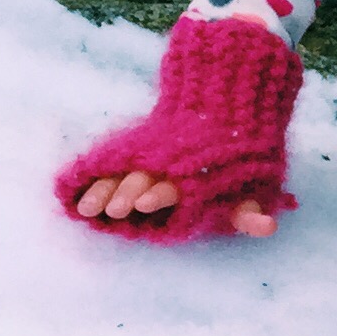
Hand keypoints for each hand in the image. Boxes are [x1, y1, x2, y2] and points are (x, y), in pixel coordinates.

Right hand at [72, 170, 277, 236]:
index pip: (175, 186)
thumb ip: (248, 210)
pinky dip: (89, 178)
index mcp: (191, 174)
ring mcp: (144, 157)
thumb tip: (267, 228)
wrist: (217, 108)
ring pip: (120, 172)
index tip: (146, 203)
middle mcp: (164, 164)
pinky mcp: (129, 153)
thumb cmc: (233, 164)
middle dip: (129, 192)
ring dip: (103, 189)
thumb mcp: (248, 187)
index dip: (161, 194)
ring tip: (86, 207)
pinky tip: (69, 191)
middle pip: (143, 178)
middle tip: (116, 208)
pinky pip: (105, 166)